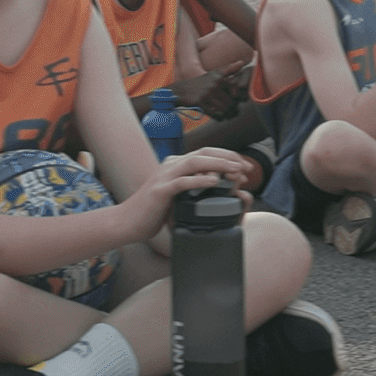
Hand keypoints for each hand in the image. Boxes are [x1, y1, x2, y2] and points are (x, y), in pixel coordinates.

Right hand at [123, 145, 259, 233]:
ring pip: (195, 162)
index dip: (227, 156)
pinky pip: (183, 182)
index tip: (245, 166)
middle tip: (248, 168)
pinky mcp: (160, 190)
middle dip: (229, 158)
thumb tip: (216, 191)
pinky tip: (215, 182)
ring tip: (236, 171)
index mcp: (175, 165)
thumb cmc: (152, 212)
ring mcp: (164, 176)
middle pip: (204, 153)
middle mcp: (170, 165)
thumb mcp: (175, 197)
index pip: (205, 153)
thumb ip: (191, 190)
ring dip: (219, 165)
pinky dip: (200, 180)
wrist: (127, 222)